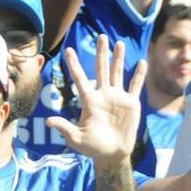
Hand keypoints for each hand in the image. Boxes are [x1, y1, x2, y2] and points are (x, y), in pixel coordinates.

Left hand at [50, 36, 144, 162]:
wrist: (113, 154)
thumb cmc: (92, 147)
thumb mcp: (76, 138)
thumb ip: (65, 128)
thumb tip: (48, 121)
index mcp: (89, 101)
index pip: (80, 79)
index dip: (74, 65)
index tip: (68, 50)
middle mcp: (103, 95)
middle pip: (101, 70)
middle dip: (101, 53)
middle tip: (101, 37)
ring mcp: (118, 98)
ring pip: (117, 73)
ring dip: (118, 58)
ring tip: (119, 43)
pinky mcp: (131, 103)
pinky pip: (135, 86)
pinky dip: (138, 75)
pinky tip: (141, 62)